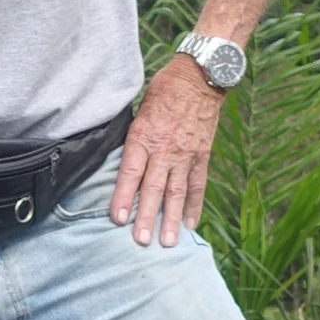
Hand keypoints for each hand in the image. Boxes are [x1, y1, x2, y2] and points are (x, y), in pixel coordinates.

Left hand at [109, 57, 222, 245]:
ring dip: (171, 219)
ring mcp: (185, 155)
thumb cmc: (164, 91)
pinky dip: (195, 206)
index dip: (123, 196)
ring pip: (176, 192)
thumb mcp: (138, 111)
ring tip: (167, 242)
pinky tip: (191, 225)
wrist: (200, 77)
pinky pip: (198, 185)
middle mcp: (164, 149)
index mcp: (143, 136)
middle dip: (146, 216)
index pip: (131, 172)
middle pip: (153, 188)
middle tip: (141, 241)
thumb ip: (132, 139)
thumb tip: (120, 164)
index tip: (118, 219)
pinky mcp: (202, 156)